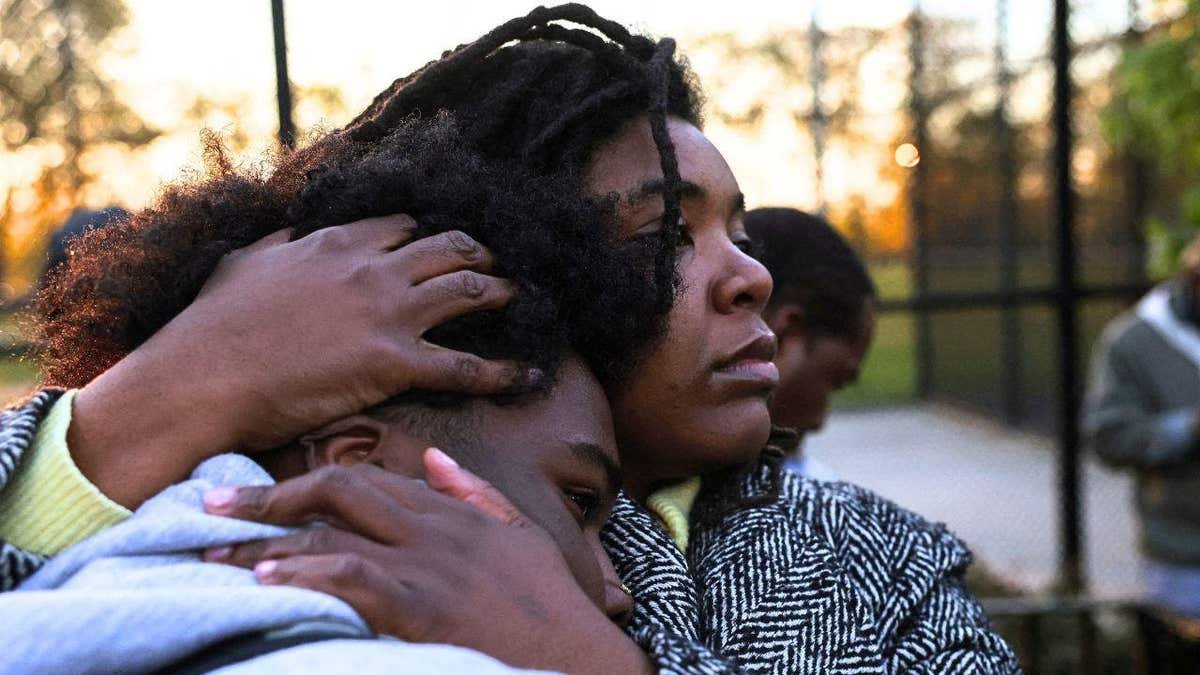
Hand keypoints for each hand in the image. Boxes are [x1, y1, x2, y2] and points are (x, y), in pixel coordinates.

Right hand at [71, 216, 536, 507]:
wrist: (203, 375)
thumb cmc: (212, 326)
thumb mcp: (244, 263)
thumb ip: (278, 246)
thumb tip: (289, 235)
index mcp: (336, 243)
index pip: (403, 225)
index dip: (431, 233)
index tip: (445, 243)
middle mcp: (371, 268)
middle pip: (449, 247)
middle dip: (481, 253)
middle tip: (499, 265)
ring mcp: (386, 312)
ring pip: (468, 292)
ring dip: (504, 294)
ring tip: (528, 300)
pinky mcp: (393, 361)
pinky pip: (464, 366)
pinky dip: (503, 372)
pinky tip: (529, 376)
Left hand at [203, 450, 651, 673]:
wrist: (575, 650)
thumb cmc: (548, 599)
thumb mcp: (517, 530)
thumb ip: (472, 492)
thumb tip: (436, 458)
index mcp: (449, 510)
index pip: (367, 479)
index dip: (307, 482)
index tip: (259, 491)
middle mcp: (430, 528)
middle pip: (337, 490)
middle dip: (268, 498)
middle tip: (209, 506)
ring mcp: (424, 565)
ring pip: (331, 535)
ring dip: (265, 543)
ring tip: (212, 551)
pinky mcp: (419, 606)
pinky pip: (352, 579)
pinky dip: (306, 576)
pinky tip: (267, 581)